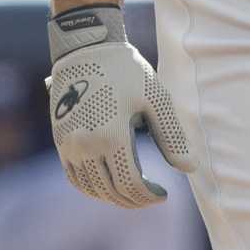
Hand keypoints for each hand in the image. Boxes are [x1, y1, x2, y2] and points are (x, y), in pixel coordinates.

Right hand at [46, 4, 195, 209]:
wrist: (86, 47)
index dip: (149, 196)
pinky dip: (92, 188)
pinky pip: (74, 177)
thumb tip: (189, 168)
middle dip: (134, 201)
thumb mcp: (156, 99)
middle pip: (111, 192)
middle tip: (151, 196)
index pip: (131, 185)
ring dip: (113, 197)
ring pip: (92, 189)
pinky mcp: (60, 140)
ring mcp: (69, 144)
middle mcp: (86, 144)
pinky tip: (108, 184)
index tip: (164, 194)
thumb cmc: (126, 70)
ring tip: (132, 193)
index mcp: (112, 135)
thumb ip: (172, 136)